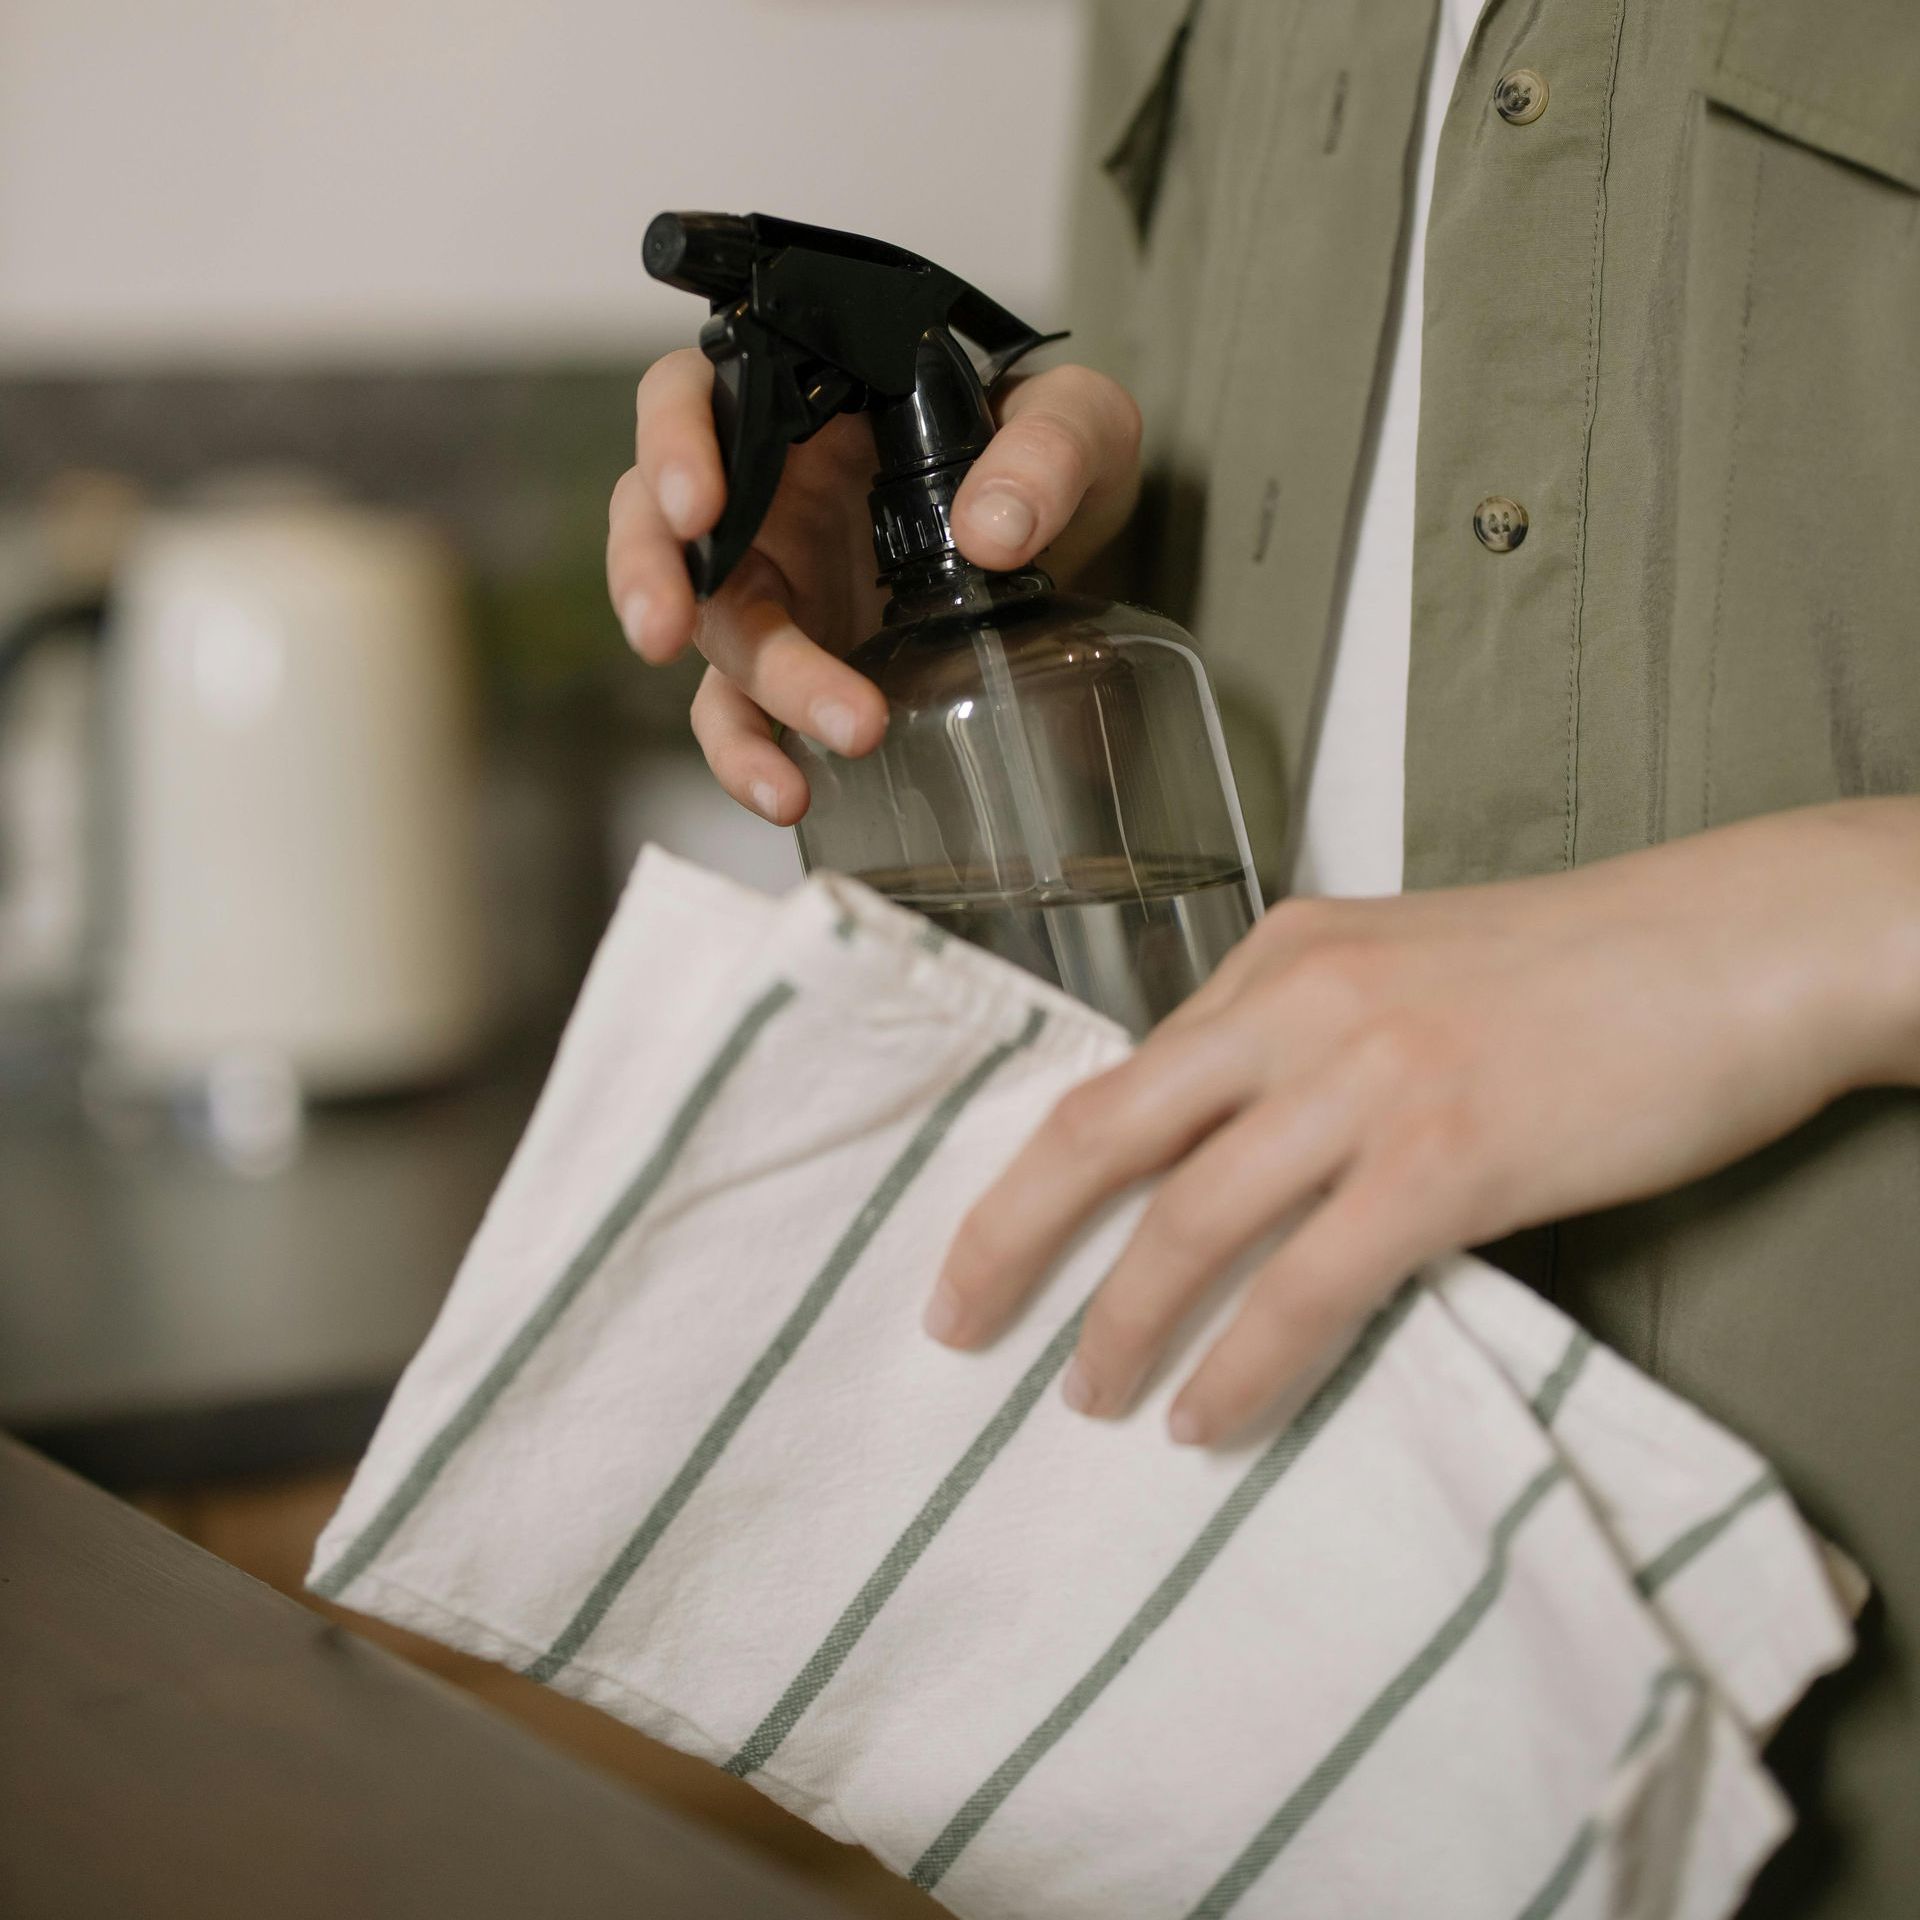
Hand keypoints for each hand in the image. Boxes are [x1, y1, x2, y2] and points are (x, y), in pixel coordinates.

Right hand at [606, 351, 1142, 824]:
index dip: (673, 442)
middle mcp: (768, 490)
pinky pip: (743, 713)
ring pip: (710, 632)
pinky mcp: (795, 662)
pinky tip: (789, 794)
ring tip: (797, 757)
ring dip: (743, 696)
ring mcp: (776, 583)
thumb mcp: (1078, 425)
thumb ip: (1049, 452)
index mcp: (805, 402)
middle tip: (668, 628)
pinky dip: (752, 756)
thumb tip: (993, 530)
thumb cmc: (1050, 456)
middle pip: (663, 523)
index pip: (696, 394)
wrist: (1075, 542)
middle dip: (653, 576)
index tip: (697, 503)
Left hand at [927, 801, 1919, 1445]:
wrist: (1736, 945)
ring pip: (1191, 1221)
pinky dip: (1244, 1362)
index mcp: (1281, 952)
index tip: (991, 1240)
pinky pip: (1307, 1285)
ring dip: (1124, 1323)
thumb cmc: (1583, 967)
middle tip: (957, 1322)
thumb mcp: (1408, 968)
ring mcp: (1369, 1079)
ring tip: (1091, 1397)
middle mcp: (1299, 1004)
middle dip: (1010, 1237)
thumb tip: (1227, 1148)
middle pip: (1107, 1133)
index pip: (1126, 1074)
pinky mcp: (1448, 1159)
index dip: (1041, 1170)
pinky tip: (1209, 1416)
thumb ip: (1305, 1040)